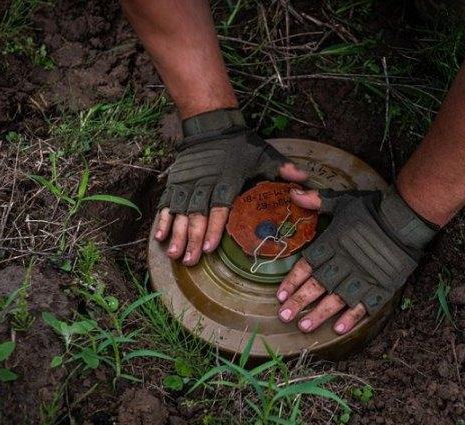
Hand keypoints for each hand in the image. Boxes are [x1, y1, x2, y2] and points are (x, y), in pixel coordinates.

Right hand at [155, 109, 306, 264]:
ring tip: (174, 254)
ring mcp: (187, 183)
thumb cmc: (240, 145)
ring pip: (180, 212)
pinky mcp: (176, 182)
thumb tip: (305, 181)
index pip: (218, 206)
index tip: (210, 247)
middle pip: (196, 214)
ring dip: (177, 234)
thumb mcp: (264, 154)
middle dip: (192, 238)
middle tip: (189, 260)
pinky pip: (167, 203)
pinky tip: (159, 236)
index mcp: (226, 179)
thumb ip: (283, 169)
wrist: (211, 124)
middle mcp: (204, 183)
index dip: (213, 227)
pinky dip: (163, 219)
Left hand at [276, 187, 438, 334]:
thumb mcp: (343, 201)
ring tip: (304, 327)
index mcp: (333, 243)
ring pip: (337, 299)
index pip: (307, 265)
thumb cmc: (372, 210)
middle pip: (317, 285)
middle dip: (299, 302)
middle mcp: (344, 263)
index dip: (292, 281)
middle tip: (284, 316)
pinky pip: (364, 305)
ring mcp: (363, 276)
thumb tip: (293, 192)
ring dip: (320, 314)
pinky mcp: (380, 286)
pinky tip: (339, 329)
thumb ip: (317, 200)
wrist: (405, 220)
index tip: (279, 295)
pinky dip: (352, 317)